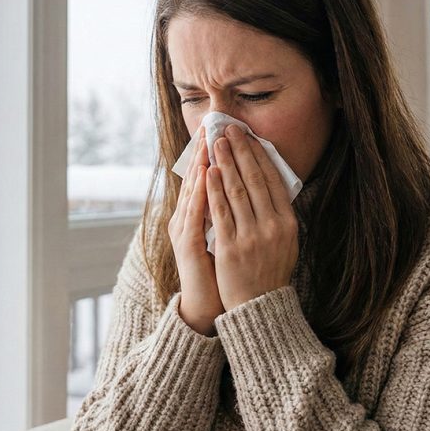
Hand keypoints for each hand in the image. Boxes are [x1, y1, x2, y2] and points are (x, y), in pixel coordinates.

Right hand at [168, 126, 223, 336]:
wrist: (209, 306)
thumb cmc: (222, 272)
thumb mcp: (227, 236)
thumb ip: (229, 213)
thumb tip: (245, 189)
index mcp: (195, 215)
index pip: (205, 178)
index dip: (212, 154)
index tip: (223, 131)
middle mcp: (185, 218)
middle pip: (195, 178)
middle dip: (206, 150)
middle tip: (213, 124)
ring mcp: (183, 229)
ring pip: (193, 189)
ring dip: (202, 163)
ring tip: (210, 139)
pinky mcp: (186, 242)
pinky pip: (195, 212)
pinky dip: (202, 191)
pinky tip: (208, 174)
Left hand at [207, 125, 298, 310]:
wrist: (259, 307)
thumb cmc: (269, 271)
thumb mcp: (285, 242)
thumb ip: (278, 214)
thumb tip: (270, 181)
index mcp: (288, 223)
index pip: (272, 180)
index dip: (259, 155)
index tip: (247, 136)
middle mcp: (272, 227)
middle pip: (254, 180)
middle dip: (240, 151)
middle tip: (229, 130)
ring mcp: (251, 237)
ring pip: (237, 192)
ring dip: (226, 163)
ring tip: (216, 143)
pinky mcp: (230, 248)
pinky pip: (220, 213)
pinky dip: (214, 190)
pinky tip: (209, 173)